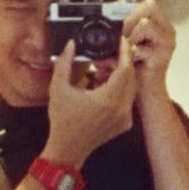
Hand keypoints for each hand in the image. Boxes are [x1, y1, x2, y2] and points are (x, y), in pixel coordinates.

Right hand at [42, 45, 138, 167]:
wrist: (68, 149)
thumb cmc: (62, 120)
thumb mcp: (58, 88)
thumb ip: (64, 62)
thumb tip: (71, 44)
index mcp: (107, 99)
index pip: (125, 68)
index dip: (124, 52)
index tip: (121, 41)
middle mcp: (121, 109)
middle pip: (130, 76)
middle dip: (120, 63)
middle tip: (104, 57)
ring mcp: (125, 117)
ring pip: (130, 88)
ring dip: (119, 76)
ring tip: (100, 72)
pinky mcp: (125, 123)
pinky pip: (128, 100)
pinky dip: (119, 90)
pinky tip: (101, 88)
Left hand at [117, 0, 174, 94]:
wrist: (143, 92)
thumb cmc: (132, 64)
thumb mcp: (123, 42)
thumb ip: (116, 28)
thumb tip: (95, 17)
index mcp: (156, 20)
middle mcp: (165, 27)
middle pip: (150, 4)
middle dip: (129, 16)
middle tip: (119, 31)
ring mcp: (166, 41)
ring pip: (146, 23)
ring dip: (128, 33)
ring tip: (121, 46)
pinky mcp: (162, 56)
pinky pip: (143, 48)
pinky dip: (128, 52)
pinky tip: (124, 59)